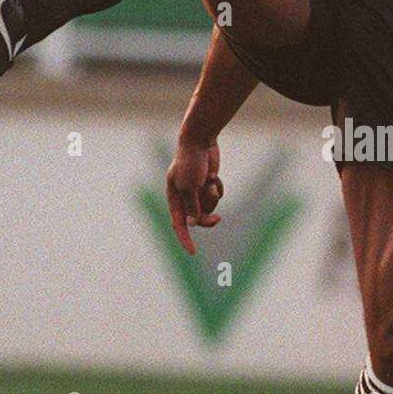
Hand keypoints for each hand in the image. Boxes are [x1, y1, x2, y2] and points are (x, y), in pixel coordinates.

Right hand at [165, 137, 223, 254]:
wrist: (200, 141)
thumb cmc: (191, 162)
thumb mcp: (190, 186)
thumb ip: (192, 206)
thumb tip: (193, 223)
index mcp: (174, 197)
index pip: (178, 224)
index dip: (185, 239)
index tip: (193, 253)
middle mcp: (184, 196)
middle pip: (197, 218)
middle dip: (208, 218)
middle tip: (218, 218)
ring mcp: (196, 190)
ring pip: (209, 206)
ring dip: (213, 196)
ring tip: (211, 181)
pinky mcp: (207, 184)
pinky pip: (216, 195)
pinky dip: (217, 188)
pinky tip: (214, 176)